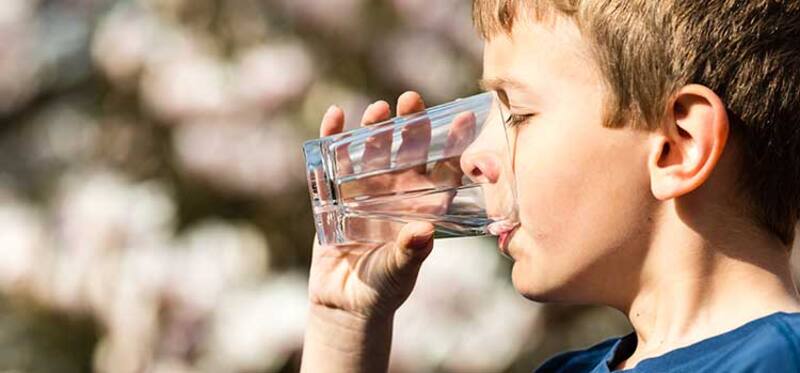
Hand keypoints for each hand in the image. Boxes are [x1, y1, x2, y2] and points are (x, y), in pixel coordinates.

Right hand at [308, 91, 441, 320]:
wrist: (345, 302)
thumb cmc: (383, 288)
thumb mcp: (398, 272)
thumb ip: (410, 253)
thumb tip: (423, 232)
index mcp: (422, 206)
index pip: (442, 170)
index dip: (454, 145)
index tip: (465, 118)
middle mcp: (397, 192)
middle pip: (406, 151)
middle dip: (410, 125)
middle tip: (411, 100)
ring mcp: (365, 190)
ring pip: (371, 151)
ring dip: (374, 128)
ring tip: (378, 109)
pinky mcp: (334, 194)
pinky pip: (333, 162)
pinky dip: (332, 138)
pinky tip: (336, 115)